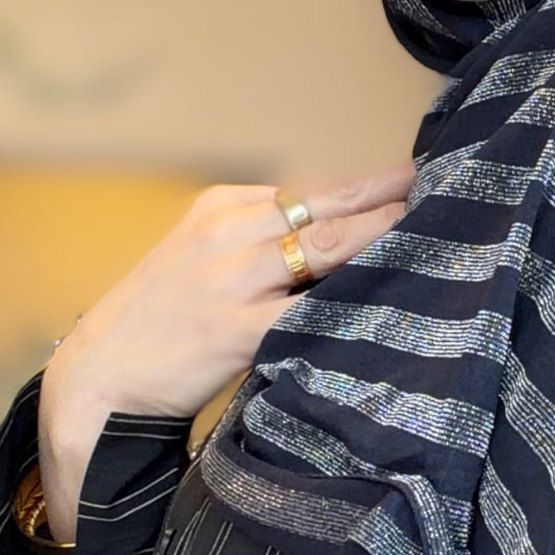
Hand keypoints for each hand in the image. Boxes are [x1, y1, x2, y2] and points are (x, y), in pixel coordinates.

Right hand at [35, 164, 413, 542]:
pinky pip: (310, 312)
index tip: (425, 175)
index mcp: (222, 208)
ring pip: (329, 248)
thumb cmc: (160, 324)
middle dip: (395, 199)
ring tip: (444, 231)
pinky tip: (396, 299)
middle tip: (456, 186)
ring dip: (388, 238)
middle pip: (330, 208)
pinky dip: (355, 302)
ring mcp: (231, 279)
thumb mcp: (202, 260)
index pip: (315, 191)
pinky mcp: (234, 330)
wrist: (98, 379)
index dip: (375, 187)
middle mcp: (228, 232)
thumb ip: (263, 245)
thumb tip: (347, 240)